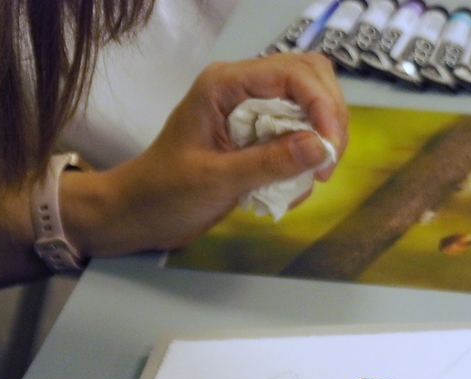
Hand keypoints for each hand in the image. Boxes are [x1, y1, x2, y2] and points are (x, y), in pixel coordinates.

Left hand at [63, 53, 348, 256]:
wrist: (140, 213)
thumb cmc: (166, 192)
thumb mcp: (217, 179)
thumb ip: (268, 162)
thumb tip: (319, 147)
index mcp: (225, 84)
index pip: (293, 73)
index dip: (322, 105)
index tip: (329, 149)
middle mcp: (242, 89)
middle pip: (310, 78)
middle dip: (329, 118)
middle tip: (327, 163)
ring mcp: (252, 111)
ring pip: (310, 106)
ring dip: (321, 141)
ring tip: (312, 178)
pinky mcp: (258, 136)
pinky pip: (300, 136)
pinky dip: (306, 162)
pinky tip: (292, 189)